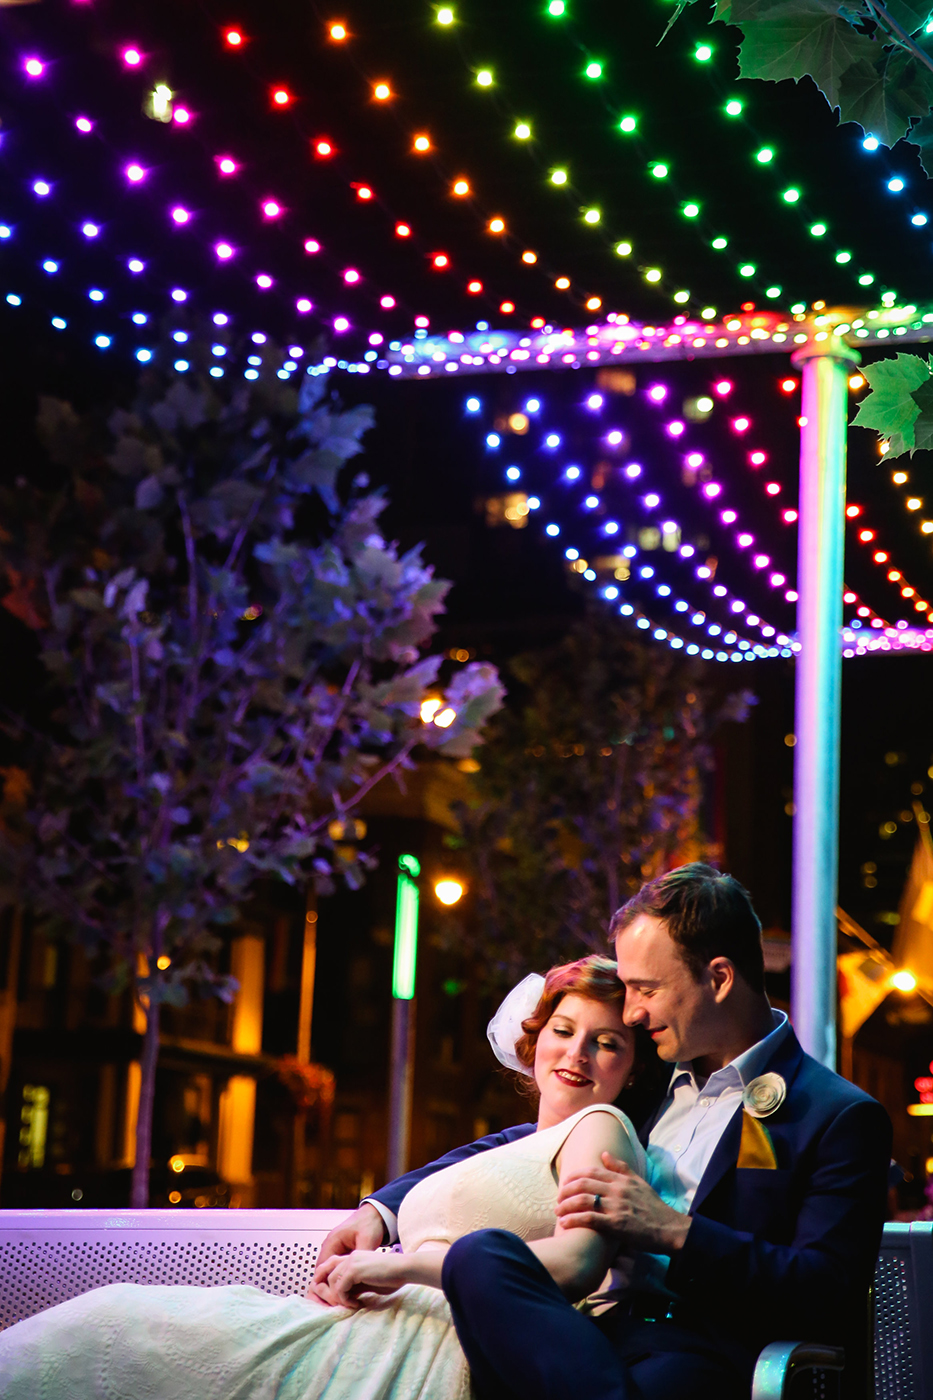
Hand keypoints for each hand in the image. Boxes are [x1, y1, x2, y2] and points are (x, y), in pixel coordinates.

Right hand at [309, 1204, 386, 1299]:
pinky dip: (338, 1280)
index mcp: (332, 1242)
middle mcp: (330, 1246)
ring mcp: (336, 1250)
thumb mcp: (366, 1240)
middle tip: (333, 1302)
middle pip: (321, 1272)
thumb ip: (359, 1256)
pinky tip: (345, 1290)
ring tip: (338, 1299)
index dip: (324, 1284)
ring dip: (331, 1285)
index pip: (320, 1268)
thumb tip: (355, 1273)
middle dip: (325, 1288)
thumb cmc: (369, 1223)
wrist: (376, 1214)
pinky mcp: (343, 1253)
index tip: (331, 1297)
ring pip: (328, 1272)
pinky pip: (336, 1270)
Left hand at [310, 1249, 406, 1308]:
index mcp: (353, 1257)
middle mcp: (350, 1256)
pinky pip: (340, 1289)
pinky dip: (346, 1300)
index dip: (328, 1281)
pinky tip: (357, 1304)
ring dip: (339, 1297)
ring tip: (352, 1304)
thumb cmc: (391, 1276)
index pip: (330, 1266)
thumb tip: (343, 1296)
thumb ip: (354, 1285)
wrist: (403, 1269)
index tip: (334, 1297)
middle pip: (328, 1275)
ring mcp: (351, 1261)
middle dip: (332, 1292)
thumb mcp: (368, 1281)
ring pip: (332, 1282)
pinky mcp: (354, 1270)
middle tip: (343, 1304)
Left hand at [555, 1152, 691, 1254]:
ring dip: (566, 1206)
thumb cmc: (653, 1207)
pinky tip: (565, 1223)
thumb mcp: (639, 1182)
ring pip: (583, 1201)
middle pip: (583, 1184)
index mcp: (621, 1180)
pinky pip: (589, 1219)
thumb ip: (621, 1168)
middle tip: (558, 1198)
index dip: (574, 1176)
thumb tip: (604, 1153)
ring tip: (557, 1212)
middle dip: (565, 1190)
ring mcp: (616, 1207)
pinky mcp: (616, 1225)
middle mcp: (617, 1190)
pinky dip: (574, 1220)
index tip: (565, 1182)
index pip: (592, 1171)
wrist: (668, 1228)